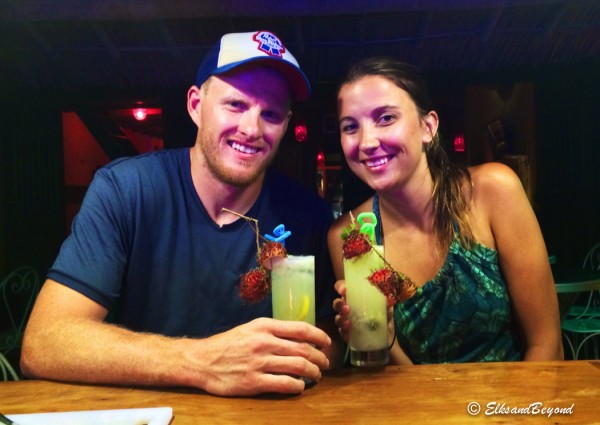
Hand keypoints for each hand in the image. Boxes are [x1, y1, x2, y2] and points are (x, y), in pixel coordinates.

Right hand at [187, 317, 330, 395]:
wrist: (202, 361)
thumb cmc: (228, 344)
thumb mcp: (250, 329)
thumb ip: (272, 331)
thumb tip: (299, 336)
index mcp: (264, 326)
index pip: (300, 328)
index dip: (318, 336)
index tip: (326, 342)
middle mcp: (263, 342)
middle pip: (303, 349)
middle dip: (319, 357)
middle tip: (325, 362)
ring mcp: (259, 362)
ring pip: (298, 366)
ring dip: (313, 372)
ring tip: (317, 375)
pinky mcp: (254, 382)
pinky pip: (285, 384)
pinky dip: (298, 386)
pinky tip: (300, 386)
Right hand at [333, 280, 394, 344]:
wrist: (386, 335)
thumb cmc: (384, 314)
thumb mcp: (387, 307)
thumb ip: (387, 302)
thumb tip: (390, 298)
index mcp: (355, 296)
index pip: (342, 287)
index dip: (340, 287)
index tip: (343, 290)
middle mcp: (348, 306)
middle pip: (337, 303)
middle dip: (339, 304)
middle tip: (347, 309)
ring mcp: (346, 320)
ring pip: (337, 318)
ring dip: (341, 320)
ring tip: (348, 323)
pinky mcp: (347, 333)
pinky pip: (342, 333)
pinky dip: (344, 333)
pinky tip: (348, 335)